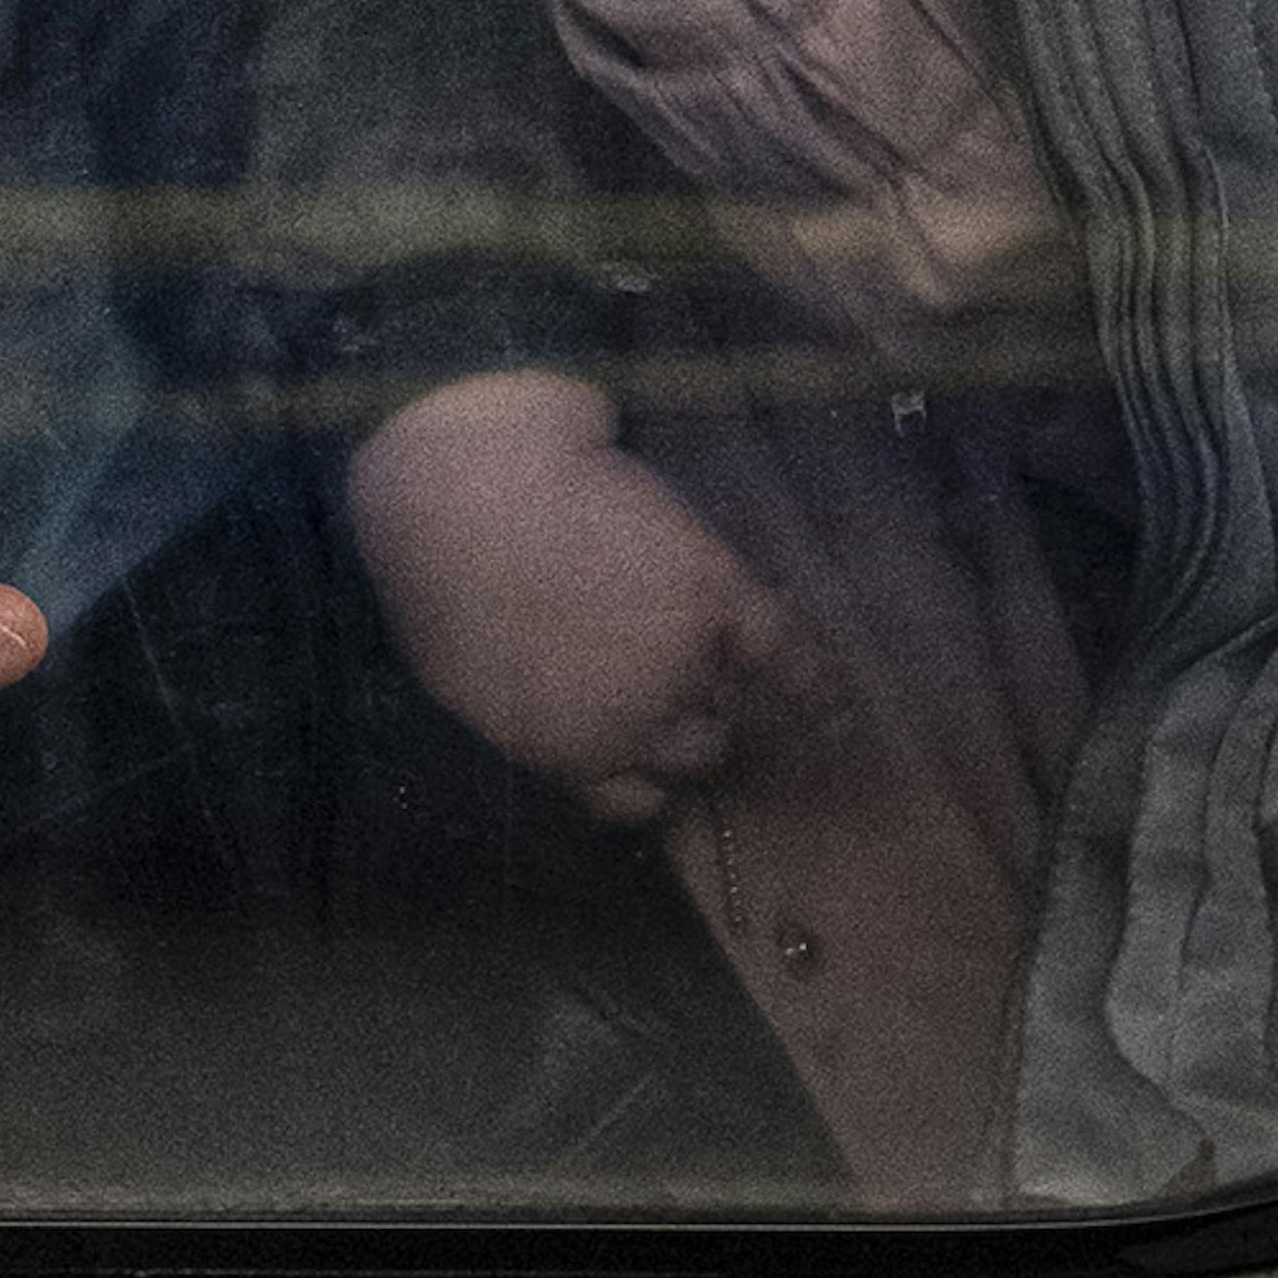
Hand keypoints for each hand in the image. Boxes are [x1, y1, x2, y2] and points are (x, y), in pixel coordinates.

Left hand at [343, 369, 779, 826]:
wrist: (465, 478)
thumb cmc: (443, 563)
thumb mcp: (462, 668)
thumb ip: (525, 710)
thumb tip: (561, 716)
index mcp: (560, 752)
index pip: (632, 799)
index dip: (645, 770)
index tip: (654, 754)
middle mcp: (627, 725)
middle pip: (691, 751)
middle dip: (685, 718)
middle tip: (670, 668)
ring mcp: (673, 660)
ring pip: (726, 695)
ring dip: (719, 670)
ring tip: (677, 611)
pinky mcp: (707, 590)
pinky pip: (783, 649)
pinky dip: (815, 678)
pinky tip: (833, 704)